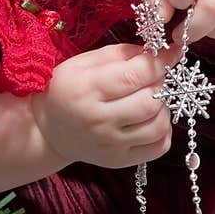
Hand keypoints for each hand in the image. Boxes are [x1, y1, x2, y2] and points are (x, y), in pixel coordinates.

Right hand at [31, 43, 175, 169]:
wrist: (47, 129)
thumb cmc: (65, 90)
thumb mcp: (82, 63)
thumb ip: (119, 54)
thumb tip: (154, 53)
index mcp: (86, 89)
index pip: (134, 75)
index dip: (157, 62)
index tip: (166, 54)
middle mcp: (99, 120)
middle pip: (150, 101)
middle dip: (159, 83)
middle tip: (153, 76)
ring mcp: (111, 144)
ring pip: (159, 125)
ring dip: (162, 107)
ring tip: (150, 97)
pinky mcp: (119, 160)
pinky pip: (159, 147)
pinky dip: (163, 130)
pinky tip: (150, 119)